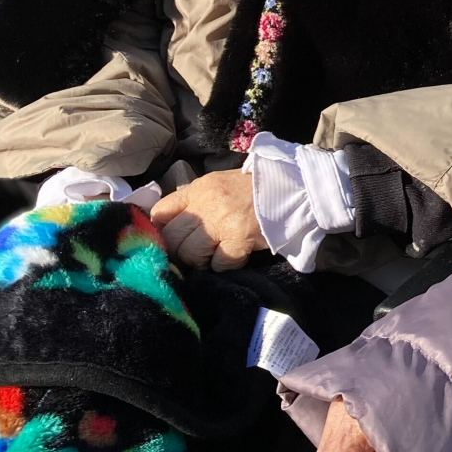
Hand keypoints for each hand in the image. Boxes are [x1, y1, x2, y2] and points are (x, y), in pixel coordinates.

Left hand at [151, 170, 265, 269]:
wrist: (292, 187)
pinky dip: (224, 266)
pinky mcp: (239, 240)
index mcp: (198, 189)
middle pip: (171, 238)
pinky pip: (218, 264)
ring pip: (191, 254)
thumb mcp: (218, 184)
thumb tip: (174, 226)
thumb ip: (195, 201)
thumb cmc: (254, 187)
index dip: (161, 232)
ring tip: (215, 255)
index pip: (160, 213)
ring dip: (201, 260)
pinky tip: (234, 256)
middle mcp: (205, 205)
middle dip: (180, 251)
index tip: (170, 240)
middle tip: (194, 253)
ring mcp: (222, 223)